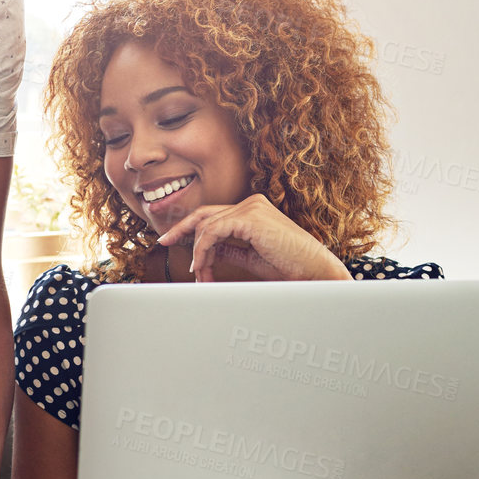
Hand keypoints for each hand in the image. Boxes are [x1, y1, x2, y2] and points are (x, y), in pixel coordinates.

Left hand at [157, 195, 349, 282]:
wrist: (315, 273)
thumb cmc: (290, 267)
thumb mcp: (251, 257)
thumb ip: (229, 250)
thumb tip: (204, 252)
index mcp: (253, 210)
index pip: (213, 215)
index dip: (190, 228)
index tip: (172, 240)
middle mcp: (251, 203)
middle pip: (204, 214)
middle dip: (181, 230)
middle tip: (163, 243)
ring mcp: (251, 207)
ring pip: (206, 226)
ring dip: (197, 253)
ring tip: (199, 275)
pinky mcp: (250, 217)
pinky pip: (212, 232)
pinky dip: (203, 251)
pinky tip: (202, 267)